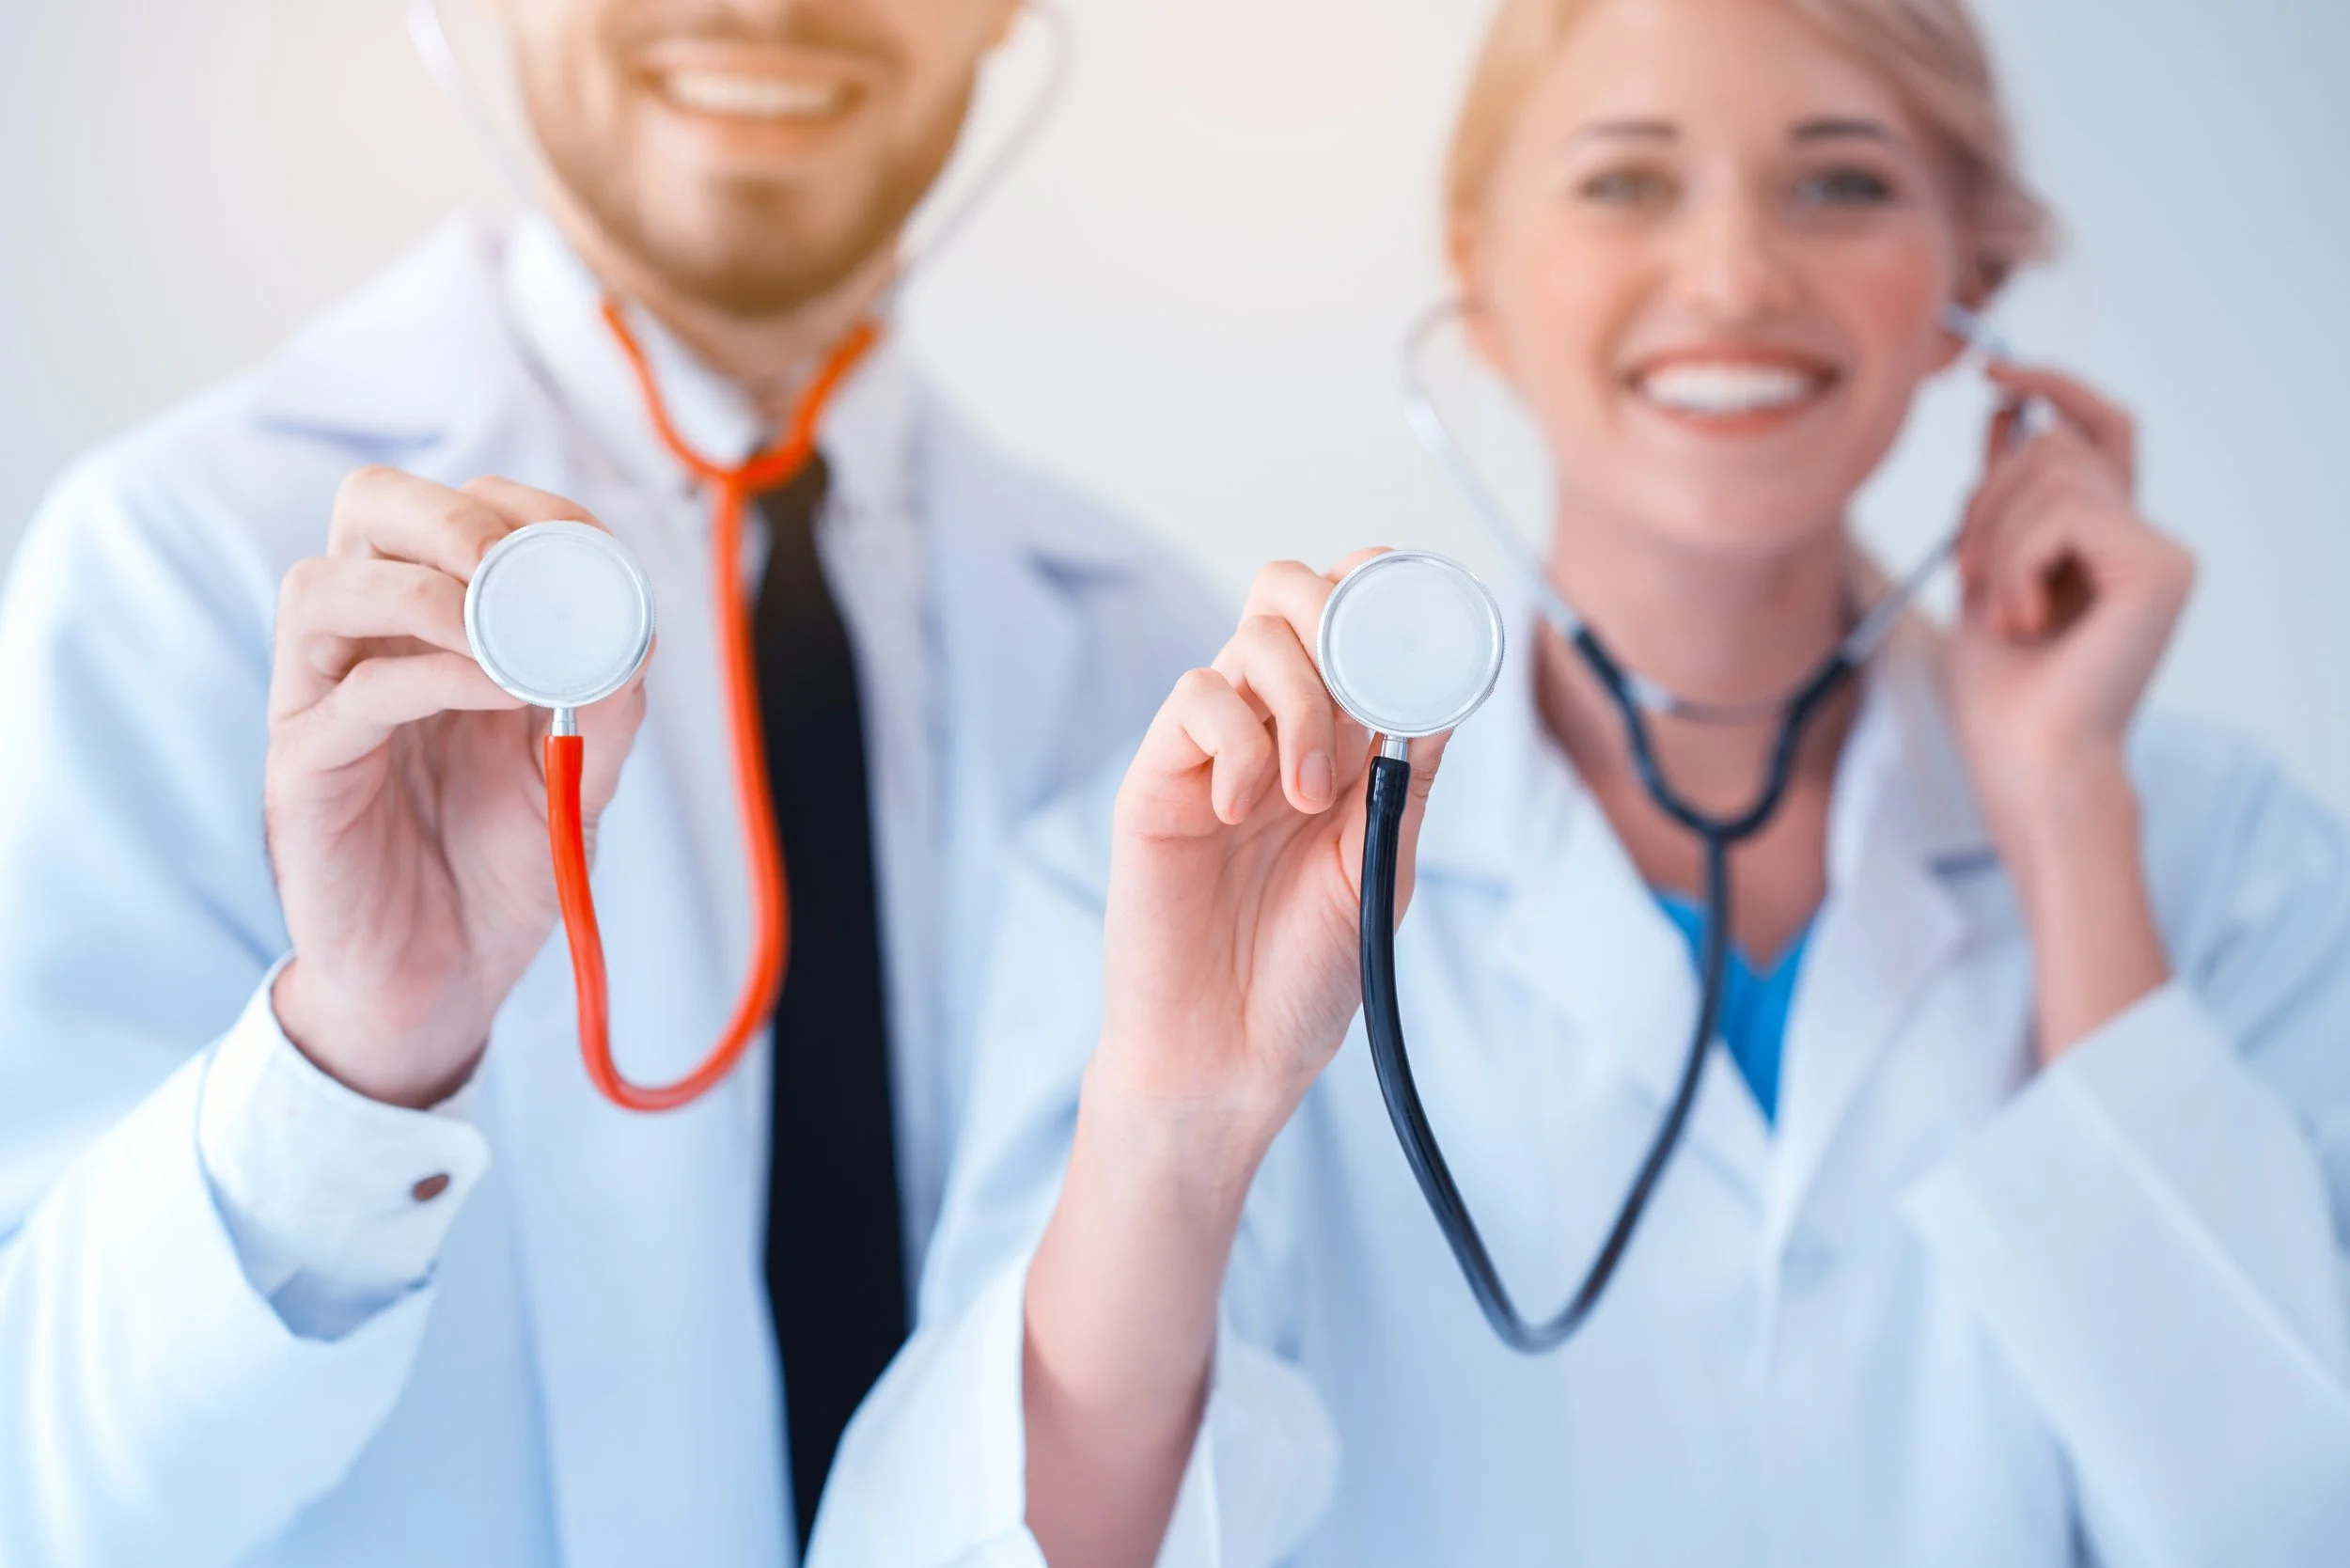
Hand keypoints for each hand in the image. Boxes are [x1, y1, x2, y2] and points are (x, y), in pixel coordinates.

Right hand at [264, 470, 649, 1107]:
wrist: (447, 980)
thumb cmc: (499, 866)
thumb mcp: (576, 775)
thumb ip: (604, 704)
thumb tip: (634, 632)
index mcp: (426, 625)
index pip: (445, 512)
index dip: (517, 507)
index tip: (587, 544)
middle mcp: (362, 645)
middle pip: (365, 511)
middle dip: (449, 517)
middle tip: (519, 566)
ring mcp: (318, 702)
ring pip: (324, 588)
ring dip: (429, 591)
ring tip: (512, 634)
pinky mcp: (302, 771)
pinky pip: (351, 695)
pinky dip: (434, 675)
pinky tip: (503, 691)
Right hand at [1094, 555, 1449, 1157]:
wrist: (1228, 1056)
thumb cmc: (1304, 973)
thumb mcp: (1381, 864)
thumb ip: (1406, 775)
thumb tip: (1445, 686)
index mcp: (1339, 740)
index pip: (1354, 619)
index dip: (1384, 589)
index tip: (1425, 622)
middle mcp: (1275, 727)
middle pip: (1292, 593)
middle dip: (1337, 616)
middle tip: (1361, 696)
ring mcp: (1214, 749)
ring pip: (1253, 639)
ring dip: (1303, 703)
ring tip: (1309, 798)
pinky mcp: (1158, 778)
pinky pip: (1196, 699)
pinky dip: (1236, 741)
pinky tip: (1241, 811)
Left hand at [1947, 363, 2192, 822]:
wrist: (2026, 763)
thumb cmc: (2001, 694)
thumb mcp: (1984, 572)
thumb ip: (2000, 500)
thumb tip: (2005, 410)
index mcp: (2108, 540)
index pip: (2097, 428)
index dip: (2052, 386)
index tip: (1991, 375)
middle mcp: (2145, 538)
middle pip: (2054, 446)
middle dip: (1986, 500)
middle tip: (1968, 577)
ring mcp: (2161, 551)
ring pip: (2050, 474)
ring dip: (1996, 542)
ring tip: (2001, 612)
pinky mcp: (2160, 568)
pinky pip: (2064, 514)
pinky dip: (2018, 561)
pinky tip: (2023, 618)